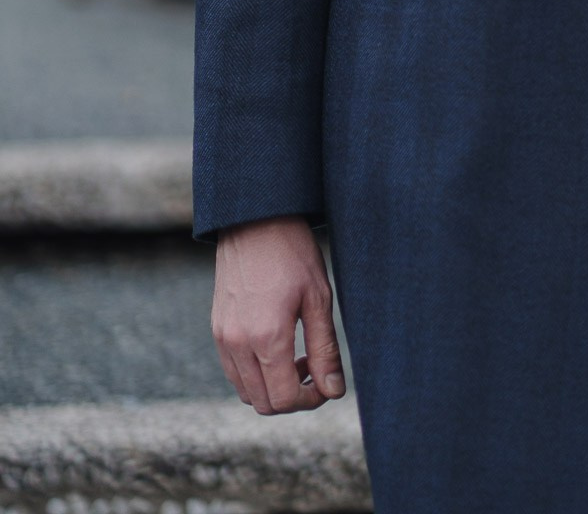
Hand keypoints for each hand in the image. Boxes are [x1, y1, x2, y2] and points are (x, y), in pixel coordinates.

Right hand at [212, 215, 345, 412]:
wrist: (256, 220)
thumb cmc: (293, 253)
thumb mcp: (319, 298)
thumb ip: (325, 350)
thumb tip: (334, 391)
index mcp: (267, 337)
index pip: (284, 399)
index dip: (310, 401)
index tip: (326, 384)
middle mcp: (238, 343)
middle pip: (263, 403)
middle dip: (293, 397)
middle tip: (315, 369)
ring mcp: (223, 338)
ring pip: (246, 392)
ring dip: (273, 388)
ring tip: (298, 356)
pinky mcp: (217, 329)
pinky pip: (234, 371)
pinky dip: (256, 375)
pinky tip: (276, 348)